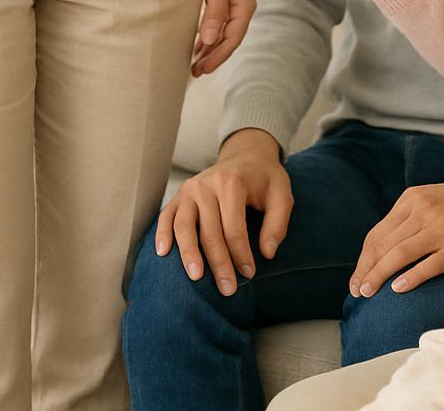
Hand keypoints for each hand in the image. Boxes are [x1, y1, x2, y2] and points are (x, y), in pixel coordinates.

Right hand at [155, 128, 293, 295]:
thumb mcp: (282, 194)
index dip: (241, 255)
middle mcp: (207, 184)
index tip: (249, 274)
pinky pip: (166, 216)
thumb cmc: (264, 178)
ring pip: (184, 225)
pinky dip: (162, 233)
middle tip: (227, 289)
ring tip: (195, 277)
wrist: (246, 154)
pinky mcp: (179, 195)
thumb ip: (278, 222)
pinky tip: (162, 253)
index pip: (234, 228)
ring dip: (188, 253)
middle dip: (218, 263)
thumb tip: (267, 253)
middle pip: (209, 231)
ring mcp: (190, 189)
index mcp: (232, 183)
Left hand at [190, 0, 255, 77]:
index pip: (232, 40)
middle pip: (229, 39)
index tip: (201, 70)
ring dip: (211, 46)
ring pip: (225, 31)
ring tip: (196, 61)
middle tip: (195, 72)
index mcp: (245, 7)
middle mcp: (243, 6)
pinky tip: (201, 40)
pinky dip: (211, 33)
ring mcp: (237, 1)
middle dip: (213, 56)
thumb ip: (215, 14)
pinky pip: (221, 21)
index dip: (217, 57)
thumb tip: (209, 41)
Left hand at [348, 178, 443, 296]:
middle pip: (384, 245)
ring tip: (368, 292)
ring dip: (380, 275)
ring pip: (400, 254)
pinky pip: (429, 265)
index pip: (377, 234)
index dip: (363, 260)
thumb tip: (373, 255)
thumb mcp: (423, 201)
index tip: (355, 281)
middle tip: (357, 292)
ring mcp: (439, 230)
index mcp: (410, 200)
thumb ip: (401, 221)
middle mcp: (423, 212)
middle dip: (367, 270)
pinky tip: (397, 288)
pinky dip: (411, 277)